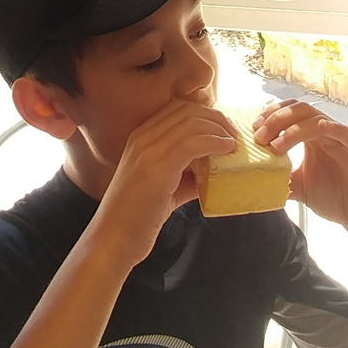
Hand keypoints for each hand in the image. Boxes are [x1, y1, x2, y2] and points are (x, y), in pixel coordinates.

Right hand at [89, 100, 236, 267]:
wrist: (114, 239)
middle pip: (187, 110)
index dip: (205, 113)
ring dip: (219, 129)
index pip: (177, 108)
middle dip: (216, 118)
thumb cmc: (137, 216)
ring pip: (191, 123)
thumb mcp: (163, 186)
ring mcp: (147, 151)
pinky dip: (215, 141)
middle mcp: (142, 138)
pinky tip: (226, 149)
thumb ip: (186, 174)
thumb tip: (214, 170)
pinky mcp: (157, 168)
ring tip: (232, 143)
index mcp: (140, 137)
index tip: (223, 129)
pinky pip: (192, 143)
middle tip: (233, 134)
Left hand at [254, 100, 347, 239]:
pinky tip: (318, 129)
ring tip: (276, 145)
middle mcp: (326, 132)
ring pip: (316, 119)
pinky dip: (332, 128)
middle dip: (276, 119)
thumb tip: (252, 175)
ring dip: (293, 128)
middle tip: (260, 136)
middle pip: (300, 110)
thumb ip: (279, 176)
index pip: (290, 113)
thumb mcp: (298, 186)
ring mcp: (342, 139)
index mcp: (311, 137)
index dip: (271, 115)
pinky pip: (345, 132)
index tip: (254, 130)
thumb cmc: (333, 198)